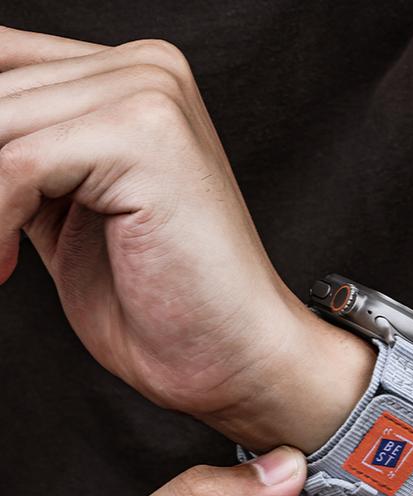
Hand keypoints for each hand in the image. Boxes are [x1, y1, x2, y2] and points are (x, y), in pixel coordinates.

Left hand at [0, 27, 372, 450]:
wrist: (231, 352)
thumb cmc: (163, 299)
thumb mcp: (64, 209)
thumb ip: (15, 158)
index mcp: (133, 79)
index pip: (1, 68)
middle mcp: (148, 70)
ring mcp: (153, 96)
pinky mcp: (148, 136)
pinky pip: (17, 164)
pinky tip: (3, 266)